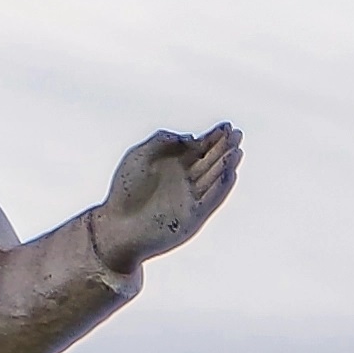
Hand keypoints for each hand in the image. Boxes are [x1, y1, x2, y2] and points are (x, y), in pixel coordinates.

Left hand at [98, 123, 241, 269]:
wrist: (116, 225)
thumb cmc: (123, 193)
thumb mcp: (139, 156)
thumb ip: (162, 141)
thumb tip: (190, 138)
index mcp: (176, 166)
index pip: (201, 148)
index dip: (215, 137)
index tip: (226, 126)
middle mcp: (186, 181)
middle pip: (212, 161)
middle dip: (225, 147)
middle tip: (237, 134)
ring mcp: (191, 198)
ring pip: (214, 178)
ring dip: (226, 165)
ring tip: (236, 151)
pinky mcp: (192, 216)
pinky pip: (211, 199)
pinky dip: (220, 187)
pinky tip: (228, 173)